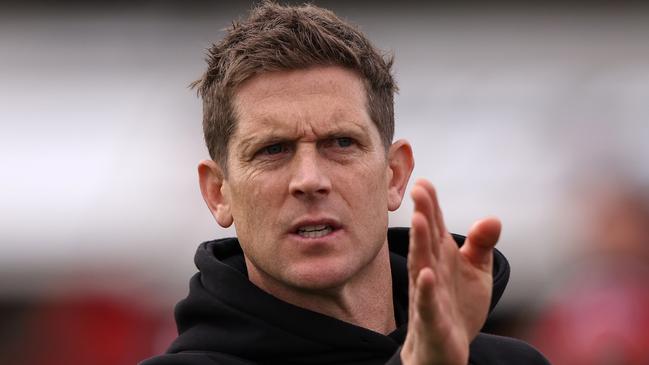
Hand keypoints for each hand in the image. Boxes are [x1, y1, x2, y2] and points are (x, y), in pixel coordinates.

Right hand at [400, 179, 500, 364]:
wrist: (446, 349)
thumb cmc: (457, 306)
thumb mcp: (476, 271)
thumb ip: (482, 244)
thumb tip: (493, 218)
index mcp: (442, 256)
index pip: (435, 226)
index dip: (431, 205)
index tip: (424, 183)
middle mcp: (432, 270)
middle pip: (427, 240)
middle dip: (423, 215)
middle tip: (418, 191)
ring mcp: (429, 294)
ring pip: (423, 265)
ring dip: (420, 244)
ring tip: (419, 220)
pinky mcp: (432, 319)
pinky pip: (427, 303)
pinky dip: (426, 290)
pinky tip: (427, 275)